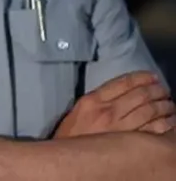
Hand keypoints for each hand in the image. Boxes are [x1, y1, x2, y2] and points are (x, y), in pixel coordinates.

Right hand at [53, 71, 175, 138]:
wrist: (69, 159)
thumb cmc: (72, 134)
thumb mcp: (79, 109)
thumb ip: (98, 99)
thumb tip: (121, 91)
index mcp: (94, 100)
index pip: (123, 83)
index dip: (141, 77)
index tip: (152, 76)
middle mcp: (109, 112)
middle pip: (140, 96)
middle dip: (156, 90)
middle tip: (164, 90)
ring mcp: (121, 129)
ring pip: (150, 112)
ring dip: (164, 106)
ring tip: (169, 104)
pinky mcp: (130, 145)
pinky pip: (154, 131)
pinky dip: (165, 124)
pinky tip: (169, 121)